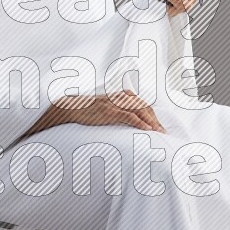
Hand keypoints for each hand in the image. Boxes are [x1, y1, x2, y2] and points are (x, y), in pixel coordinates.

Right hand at [21, 92, 167, 138]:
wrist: (66, 108)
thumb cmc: (83, 112)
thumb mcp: (101, 109)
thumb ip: (113, 111)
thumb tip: (122, 122)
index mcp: (118, 96)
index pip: (141, 104)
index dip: (152, 115)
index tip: (159, 127)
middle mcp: (118, 97)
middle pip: (144, 106)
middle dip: (155, 119)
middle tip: (163, 133)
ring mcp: (113, 103)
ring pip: (139, 110)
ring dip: (151, 122)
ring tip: (159, 133)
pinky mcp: (107, 111)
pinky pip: (128, 116)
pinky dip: (140, 122)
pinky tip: (147, 130)